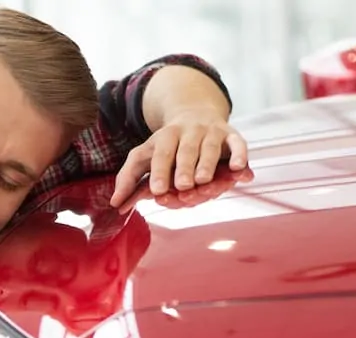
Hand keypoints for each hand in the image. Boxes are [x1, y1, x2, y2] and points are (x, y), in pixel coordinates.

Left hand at [111, 109, 254, 212]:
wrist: (195, 114)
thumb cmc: (166, 146)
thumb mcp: (144, 156)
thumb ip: (129, 179)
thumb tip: (115, 204)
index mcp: (165, 137)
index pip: (161, 155)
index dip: (159, 173)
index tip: (157, 191)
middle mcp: (188, 132)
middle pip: (186, 151)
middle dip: (184, 168)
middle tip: (182, 186)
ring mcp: (211, 132)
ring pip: (211, 148)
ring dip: (208, 164)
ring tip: (204, 181)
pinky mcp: (231, 134)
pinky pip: (238, 144)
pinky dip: (240, 156)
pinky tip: (239, 170)